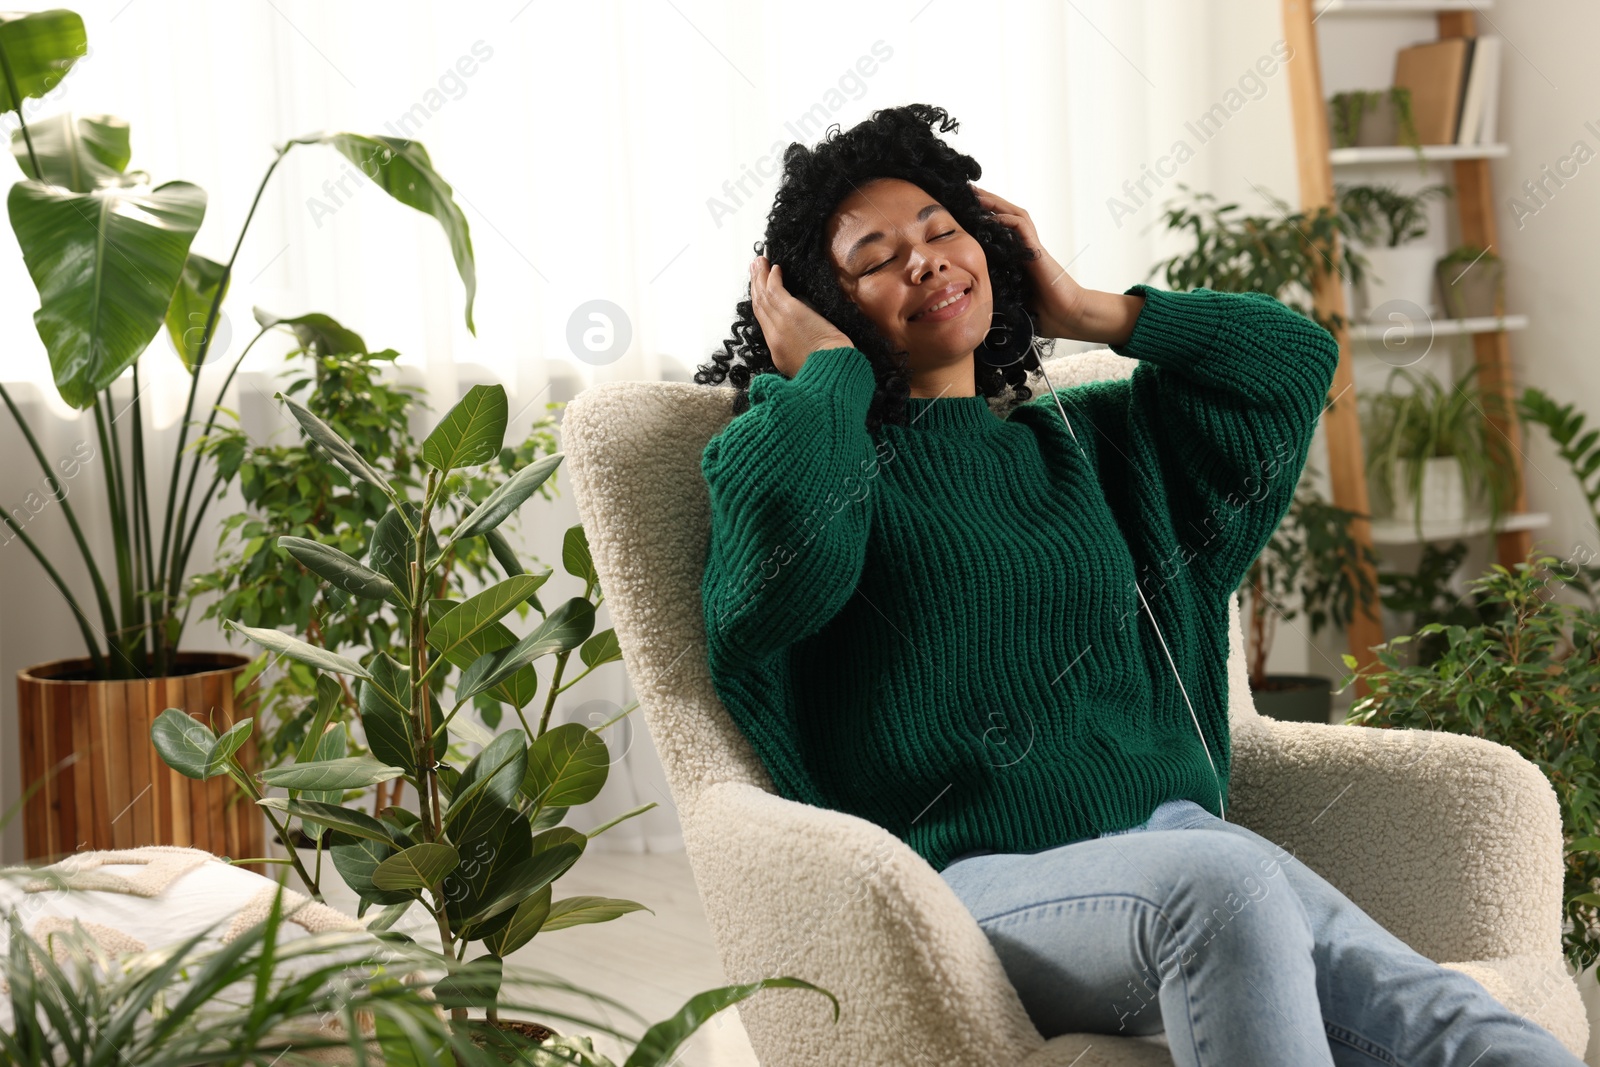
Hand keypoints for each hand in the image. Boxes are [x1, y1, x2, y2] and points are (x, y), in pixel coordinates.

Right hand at [749, 255, 853, 378]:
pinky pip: (775, 290)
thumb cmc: (827, 373)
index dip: (760, 303)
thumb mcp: (805, 367)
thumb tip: (804, 337)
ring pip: (763, 296)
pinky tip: (774, 267)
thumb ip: (799, 351)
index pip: (764, 322)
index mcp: (778, 351)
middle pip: (759, 306)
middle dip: (756, 286)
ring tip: (759, 262)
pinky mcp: (790, 313)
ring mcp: (780, 324)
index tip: (759, 291)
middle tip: (754, 269)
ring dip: (760, 277)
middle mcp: (774, 336)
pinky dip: (772, 277)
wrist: (831, 375)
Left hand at [970, 184, 1085, 340]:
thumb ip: (995, 293)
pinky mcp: (1037, 252)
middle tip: (968, 190)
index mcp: (1018, 257)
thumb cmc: (1043, 313)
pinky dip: (1007, 220)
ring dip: (996, 203)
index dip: (984, 217)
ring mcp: (1032, 248)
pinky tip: (991, 217)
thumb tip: (971, 300)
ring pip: (1015, 215)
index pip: (1000, 228)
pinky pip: (1022, 228)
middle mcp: (1025, 247)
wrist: (1067, 317)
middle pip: (1007, 215)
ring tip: (977, 195)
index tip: (965, 210)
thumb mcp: (1010, 302)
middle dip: (987, 201)